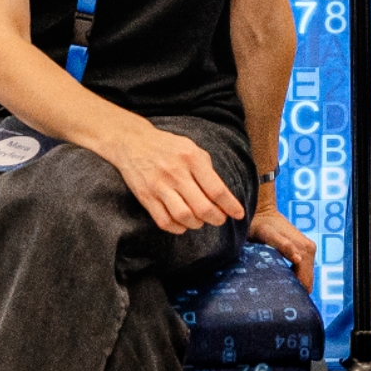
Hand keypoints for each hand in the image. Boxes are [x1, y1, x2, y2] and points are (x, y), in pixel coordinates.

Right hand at [108, 118, 248, 236]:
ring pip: (184, 217)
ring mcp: (159, 186)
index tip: (238, 214)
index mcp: (191, 159)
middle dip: (216, 218)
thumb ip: (207, 170)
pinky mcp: (145, 196)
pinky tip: (183, 223)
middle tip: (219, 219)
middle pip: (202, 207)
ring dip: (197, 224)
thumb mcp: (192, 149)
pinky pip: (164, 221)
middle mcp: (176, 173)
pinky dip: (177, 228)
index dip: (230, 206)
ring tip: (200, 220)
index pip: (216, 189)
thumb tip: (223, 197)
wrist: (132, 142)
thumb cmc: (168, 147)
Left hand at [251, 197, 318, 289]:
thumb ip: (282, 244)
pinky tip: (278, 279)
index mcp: (305, 250)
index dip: (293, 293)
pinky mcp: (304, 250)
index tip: (277, 298)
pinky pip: (301, 271)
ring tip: (274, 288)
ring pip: (305, 278)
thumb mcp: (266, 234)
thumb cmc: (259, 223)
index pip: (305, 283)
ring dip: (293, 284)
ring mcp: (308, 250)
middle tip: (274, 296)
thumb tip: (298, 258)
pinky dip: (292, 277)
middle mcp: (310, 250)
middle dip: (294, 291)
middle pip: (307, 282)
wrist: (261, 210)